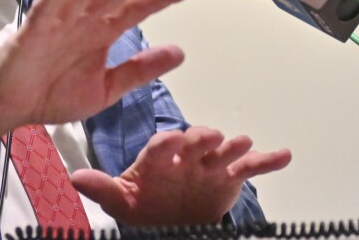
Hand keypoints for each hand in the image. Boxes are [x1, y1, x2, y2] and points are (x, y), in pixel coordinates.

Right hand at [0, 0, 194, 145]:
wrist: (13, 109)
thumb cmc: (53, 94)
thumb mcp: (107, 88)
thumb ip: (138, 70)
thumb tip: (178, 53)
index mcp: (101, 34)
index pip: (136, 10)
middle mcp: (83, 22)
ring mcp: (59, 23)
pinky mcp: (35, 31)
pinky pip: (47, 7)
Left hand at [70, 127, 291, 225]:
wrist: (168, 222)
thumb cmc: (145, 206)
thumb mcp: (122, 201)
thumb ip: (103, 189)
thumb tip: (76, 178)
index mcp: (157, 159)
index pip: (161, 147)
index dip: (167, 144)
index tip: (173, 141)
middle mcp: (184, 157)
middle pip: (195, 142)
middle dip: (202, 138)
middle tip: (211, 136)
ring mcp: (208, 166)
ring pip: (222, 151)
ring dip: (233, 146)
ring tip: (243, 143)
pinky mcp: (228, 178)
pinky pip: (250, 168)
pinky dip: (267, 161)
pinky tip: (283, 155)